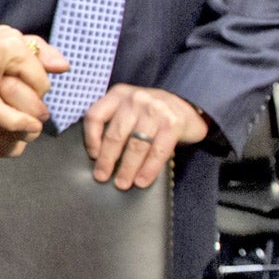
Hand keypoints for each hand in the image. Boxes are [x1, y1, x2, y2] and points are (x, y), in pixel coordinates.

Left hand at [0, 27, 68, 158]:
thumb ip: (11, 119)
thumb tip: (36, 128)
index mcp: (14, 49)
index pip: (41, 82)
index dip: (32, 100)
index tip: (15, 107)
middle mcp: (15, 35)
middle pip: (40, 70)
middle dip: (31, 87)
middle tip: (14, 99)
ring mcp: (8, 31)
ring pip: (35, 58)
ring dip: (30, 74)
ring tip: (25, 88)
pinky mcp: (2, 33)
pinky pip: (23, 50)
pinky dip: (23, 63)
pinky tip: (19, 76)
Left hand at [83, 85, 206, 190]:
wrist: (187, 107)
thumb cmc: (150, 113)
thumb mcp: (128, 108)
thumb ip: (114, 122)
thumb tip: (98, 156)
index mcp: (118, 94)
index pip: (95, 116)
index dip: (90, 138)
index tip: (92, 156)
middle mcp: (135, 99)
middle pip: (115, 134)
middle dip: (107, 160)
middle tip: (101, 176)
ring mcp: (155, 110)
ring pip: (136, 145)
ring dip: (127, 168)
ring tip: (122, 183)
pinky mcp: (173, 124)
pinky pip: (157, 151)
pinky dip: (148, 169)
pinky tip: (142, 181)